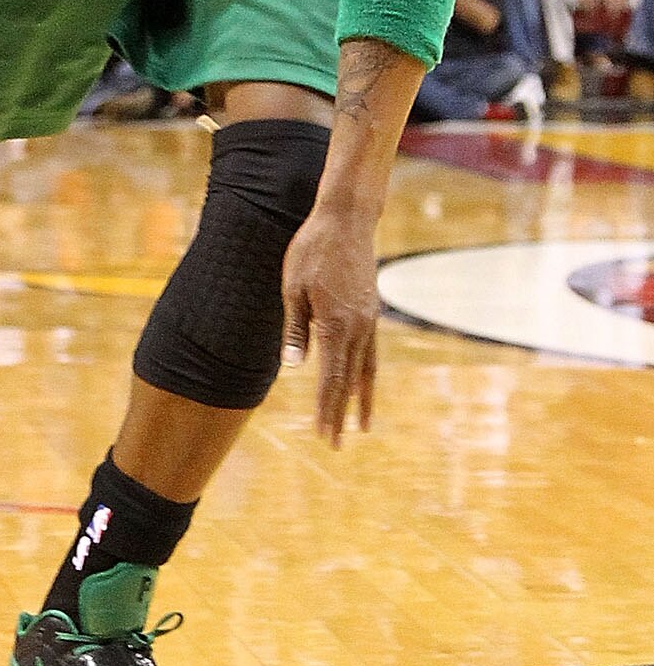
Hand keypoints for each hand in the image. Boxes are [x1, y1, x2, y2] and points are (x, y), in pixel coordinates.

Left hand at [281, 200, 381, 446]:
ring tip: (361, 426)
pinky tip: (364, 385)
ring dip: (361, 399)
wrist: (346, 220)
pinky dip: (369, 374)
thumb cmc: (312, 250)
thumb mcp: (293, 287)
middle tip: (335, 444)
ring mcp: (369, 320)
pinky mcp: (372, 311)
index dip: (326, 409)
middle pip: (349, 380)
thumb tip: (296, 367)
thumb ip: (296, 328)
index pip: (330, 378)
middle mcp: (358, 328)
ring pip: (367, 370)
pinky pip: (372, 352)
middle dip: (340, 414)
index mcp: (335, 324)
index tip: (324, 434)